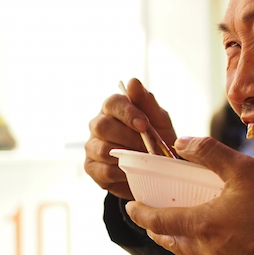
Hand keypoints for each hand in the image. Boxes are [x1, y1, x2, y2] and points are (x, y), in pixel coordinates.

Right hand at [84, 78, 176, 199]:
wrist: (159, 170)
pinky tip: (132, 171)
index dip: (128, 113)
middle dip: (129, 138)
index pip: (112, 102)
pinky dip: (121, 172)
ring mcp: (92, 146)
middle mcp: (99, 125)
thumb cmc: (158, 140)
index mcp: (114, 109)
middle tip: (149, 147)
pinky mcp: (92, 168)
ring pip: (102, 149)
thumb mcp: (159, 121)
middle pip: (103, 126)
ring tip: (144, 159)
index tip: (144, 125)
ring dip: (127, 155)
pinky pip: (102, 170)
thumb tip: (133, 82)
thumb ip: (147, 102)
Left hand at [125, 136, 253, 254]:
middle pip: (173, 242)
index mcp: (203, 224)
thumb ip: (210, 153)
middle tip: (152, 219)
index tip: (130, 208)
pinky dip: (211, 242)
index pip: (159, 221)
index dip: (142, 214)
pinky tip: (226, 231)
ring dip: (184, 238)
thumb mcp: (244, 169)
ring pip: (197, 250)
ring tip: (186, 224)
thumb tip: (181, 143)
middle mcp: (210, 247)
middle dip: (159, 231)